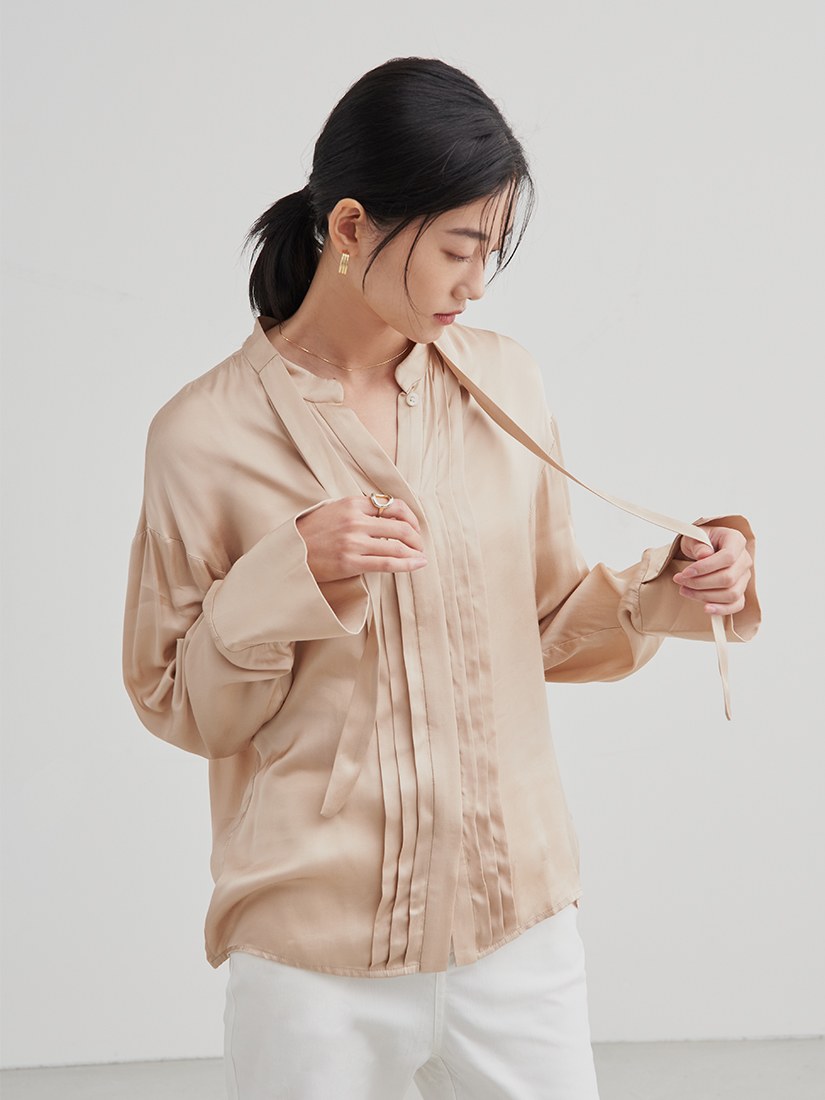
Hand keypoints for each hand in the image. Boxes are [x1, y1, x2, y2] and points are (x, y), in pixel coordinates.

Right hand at [296, 494, 427, 583]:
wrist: (289, 553)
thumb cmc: (311, 532)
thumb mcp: (332, 509)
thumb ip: (357, 509)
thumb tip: (385, 513)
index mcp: (351, 504)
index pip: (392, 506)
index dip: (410, 517)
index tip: (414, 526)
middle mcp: (354, 521)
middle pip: (400, 526)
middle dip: (416, 537)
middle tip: (420, 545)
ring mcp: (353, 542)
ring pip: (397, 546)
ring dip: (415, 552)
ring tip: (421, 557)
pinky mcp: (351, 562)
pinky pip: (387, 563)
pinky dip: (407, 565)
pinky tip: (416, 565)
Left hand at [672, 525, 752, 615]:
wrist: (703, 548)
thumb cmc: (700, 541)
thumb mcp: (694, 536)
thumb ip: (698, 544)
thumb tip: (704, 556)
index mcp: (736, 541)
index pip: (728, 557)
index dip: (706, 567)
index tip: (686, 572)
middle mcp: (744, 559)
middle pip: (728, 578)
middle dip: (700, 583)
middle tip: (679, 580)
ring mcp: (744, 577)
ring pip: (731, 593)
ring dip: (705, 596)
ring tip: (684, 590)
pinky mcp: (740, 591)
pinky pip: (737, 604)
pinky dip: (722, 609)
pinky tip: (706, 608)